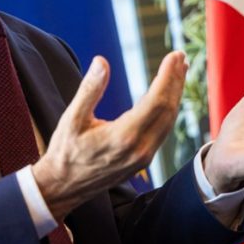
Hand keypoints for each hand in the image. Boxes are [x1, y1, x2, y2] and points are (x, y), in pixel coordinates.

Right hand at [32, 52, 185, 219]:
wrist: (63, 187)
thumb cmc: (65, 151)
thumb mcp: (72, 119)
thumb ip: (89, 90)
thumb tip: (101, 61)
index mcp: (123, 137)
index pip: (156, 101)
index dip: (168, 76)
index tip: (174, 56)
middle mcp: (140, 149)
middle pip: (168, 110)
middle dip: (177, 81)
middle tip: (180, 56)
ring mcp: (144, 157)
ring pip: (168, 121)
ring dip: (175, 94)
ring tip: (179, 71)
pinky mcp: (143, 161)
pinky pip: (162, 131)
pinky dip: (168, 109)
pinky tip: (166, 95)